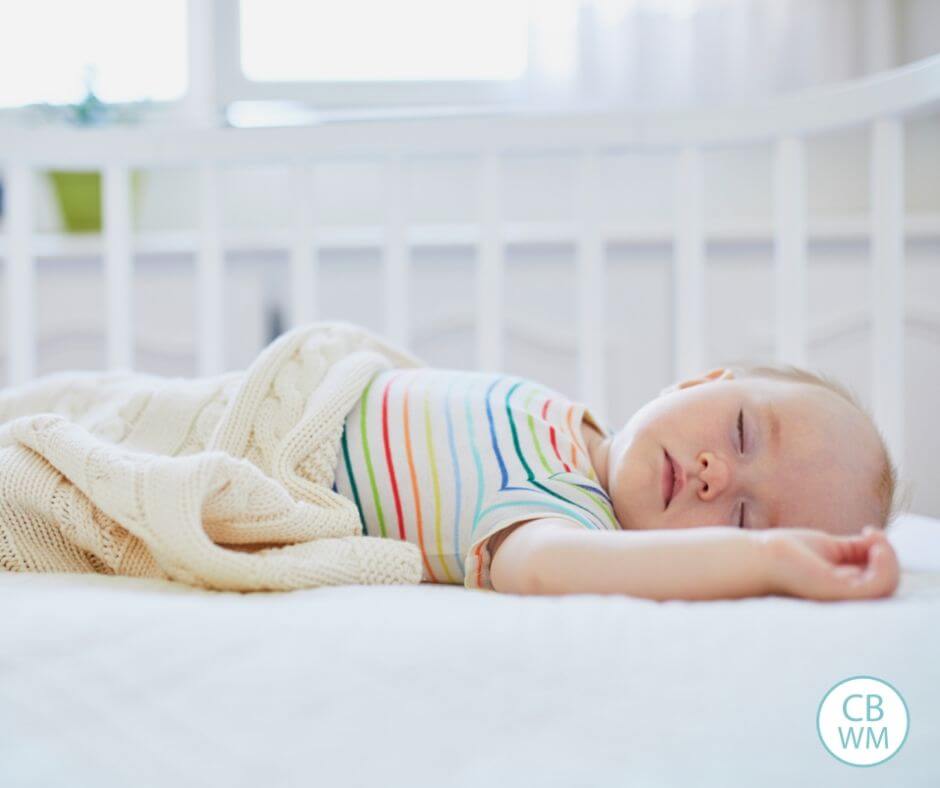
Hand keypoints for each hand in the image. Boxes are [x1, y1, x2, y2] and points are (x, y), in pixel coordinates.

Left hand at [759, 525, 899, 600]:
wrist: (755, 557)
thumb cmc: (784, 552)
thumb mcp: (829, 546)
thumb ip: (853, 549)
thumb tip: (876, 542)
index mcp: (843, 588)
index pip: (879, 578)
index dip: (885, 556)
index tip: (870, 533)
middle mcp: (845, 597)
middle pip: (887, 583)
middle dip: (889, 556)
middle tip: (872, 534)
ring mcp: (841, 597)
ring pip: (888, 586)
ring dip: (891, 559)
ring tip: (876, 539)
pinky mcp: (835, 591)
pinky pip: (877, 586)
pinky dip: (885, 564)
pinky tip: (873, 543)